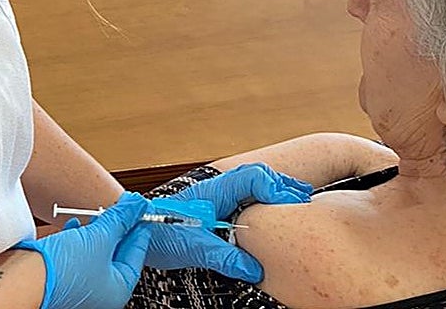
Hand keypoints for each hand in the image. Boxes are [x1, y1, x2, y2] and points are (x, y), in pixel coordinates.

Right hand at [15, 192, 151, 308]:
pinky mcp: (62, 276)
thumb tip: (138, 206)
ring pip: (96, 250)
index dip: (139, 227)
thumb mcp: (100, 238)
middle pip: (116, 252)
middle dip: (117, 227)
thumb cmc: (62, 272)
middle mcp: (100, 291)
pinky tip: (74, 224)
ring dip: (97, 229)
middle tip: (121, 206)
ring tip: (98, 212)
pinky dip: (78, 237)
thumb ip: (121, 219)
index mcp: (117, 289)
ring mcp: (81, 284)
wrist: (22, 279)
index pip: (137, 254)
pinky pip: (77, 253)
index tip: (140, 209)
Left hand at [143, 163, 312, 281]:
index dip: (274, 189)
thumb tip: (253, 270)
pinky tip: (278, 204)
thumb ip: (223, 257)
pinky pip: (248, 193)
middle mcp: (220, 188)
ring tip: (301, 195)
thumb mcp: (192, 248)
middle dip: (283, 184)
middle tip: (305, 197)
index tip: (289, 205)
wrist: (139, 229)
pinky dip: (267, 195)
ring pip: (255, 181)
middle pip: (259, 175)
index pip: (252, 178)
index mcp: (215, 191)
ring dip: (277, 187)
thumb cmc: (160, 232)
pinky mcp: (219, 206)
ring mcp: (220, 195)